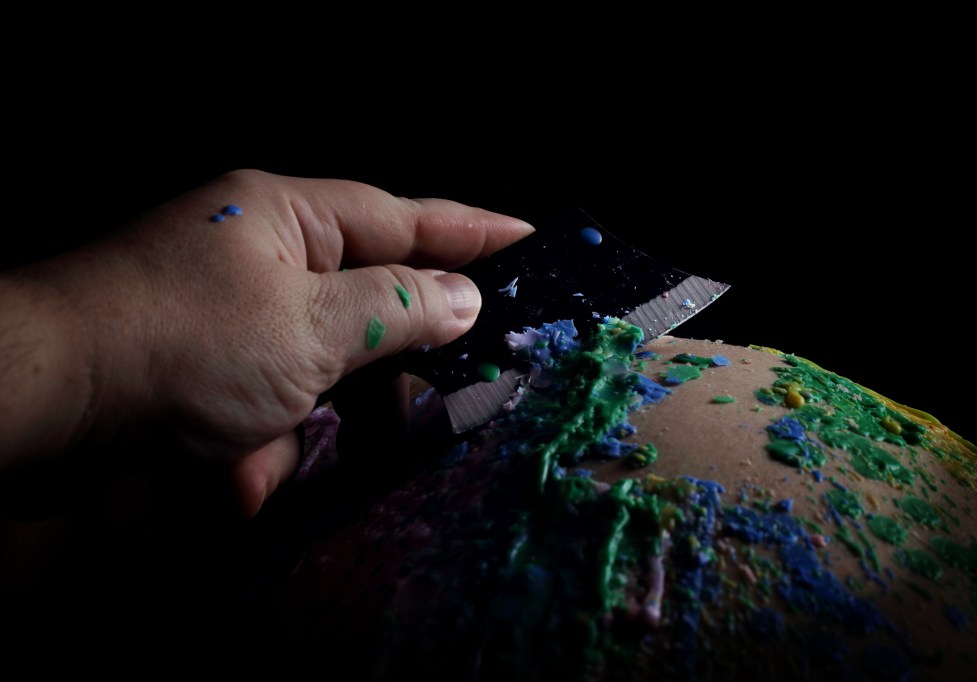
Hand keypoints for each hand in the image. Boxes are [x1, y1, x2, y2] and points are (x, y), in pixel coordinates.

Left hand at [0, 170, 533, 517]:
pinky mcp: (207, 382)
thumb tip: (466, 296)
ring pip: (321, 370)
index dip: (472, 231)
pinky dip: (260, 448)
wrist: (43, 410)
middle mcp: (262, 263)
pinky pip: (269, 410)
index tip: (531, 241)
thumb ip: (397, 309)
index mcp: (285, 220)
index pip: (403, 216)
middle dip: (393, 357)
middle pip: (367, 299)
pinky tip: (235, 475)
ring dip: (317, 420)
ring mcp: (233, 324)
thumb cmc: (180, 343)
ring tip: (309, 450)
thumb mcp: (307, 324)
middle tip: (454, 387)